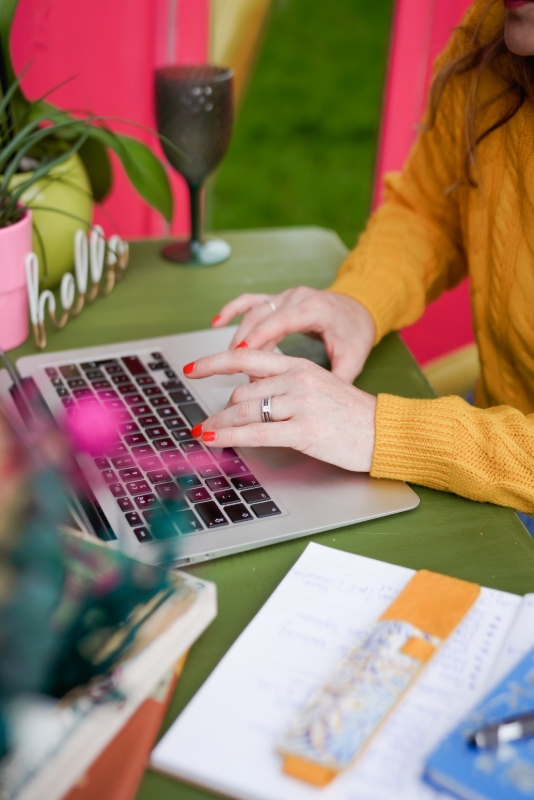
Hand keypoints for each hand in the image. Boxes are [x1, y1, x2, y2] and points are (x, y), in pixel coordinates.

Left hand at [183, 349, 376, 471]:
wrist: (384, 431)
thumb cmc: (351, 413)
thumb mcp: (317, 384)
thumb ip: (283, 381)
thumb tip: (247, 385)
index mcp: (298, 366)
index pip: (246, 357)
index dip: (213, 362)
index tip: (191, 368)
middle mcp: (297, 380)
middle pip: (242, 391)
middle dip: (222, 409)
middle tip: (211, 422)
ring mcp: (300, 405)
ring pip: (245, 411)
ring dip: (220, 424)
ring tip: (205, 432)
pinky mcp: (304, 431)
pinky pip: (256, 433)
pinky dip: (229, 436)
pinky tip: (214, 438)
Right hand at [212, 286, 375, 383]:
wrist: (360, 309)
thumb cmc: (356, 332)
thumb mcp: (353, 358)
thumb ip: (336, 379)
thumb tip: (319, 405)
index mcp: (315, 309)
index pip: (281, 321)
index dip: (259, 337)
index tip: (241, 355)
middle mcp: (297, 298)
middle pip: (261, 318)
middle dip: (242, 344)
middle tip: (227, 372)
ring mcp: (285, 297)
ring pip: (253, 313)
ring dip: (237, 338)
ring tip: (224, 365)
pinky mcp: (278, 300)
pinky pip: (250, 302)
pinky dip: (232, 311)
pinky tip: (217, 324)